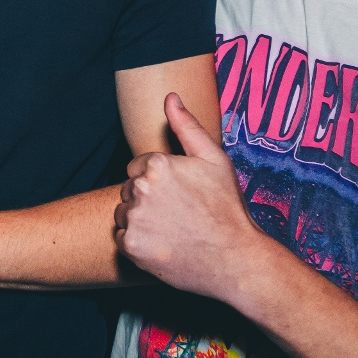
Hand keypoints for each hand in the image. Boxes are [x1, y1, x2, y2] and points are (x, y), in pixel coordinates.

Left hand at [115, 94, 265, 299]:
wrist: (236, 260)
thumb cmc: (227, 208)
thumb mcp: (214, 160)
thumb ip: (186, 125)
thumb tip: (170, 96)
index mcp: (157, 164)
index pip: (138, 167)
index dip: (159, 181)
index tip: (180, 195)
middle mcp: (140, 189)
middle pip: (129, 189)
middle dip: (147, 198)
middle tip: (178, 214)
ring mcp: (134, 219)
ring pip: (124, 213)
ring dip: (140, 220)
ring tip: (172, 230)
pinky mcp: (130, 246)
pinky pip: (122, 237)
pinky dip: (138, 242)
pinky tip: (163, 245)